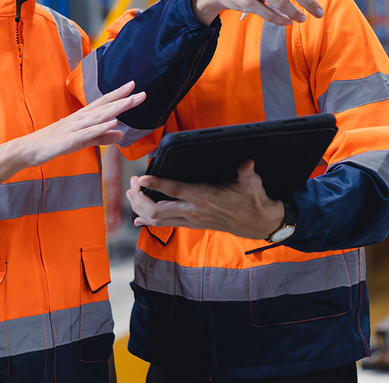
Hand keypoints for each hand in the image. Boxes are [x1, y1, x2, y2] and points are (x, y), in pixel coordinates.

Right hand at [20, 81, 143, 167]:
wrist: (27, 150)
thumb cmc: (52, 143)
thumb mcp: (81, 140)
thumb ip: (101, 137)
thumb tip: (120, 134)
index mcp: (82, 118)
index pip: (103, 103)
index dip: (118, 94)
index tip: (133, 86)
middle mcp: (79, 119)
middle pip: (104, 106)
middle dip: (122, 98)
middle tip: (139, 91)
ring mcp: (73, 128)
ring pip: (98, 116)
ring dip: (115, 108)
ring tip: (129, 101)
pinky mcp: (69, 140)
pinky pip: (87, 133)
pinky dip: (101, 127)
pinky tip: (113, 122)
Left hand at [126, 160, 284, 238]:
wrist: (257, 223)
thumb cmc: (252, 200)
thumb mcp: (252, 184)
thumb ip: (246, 172)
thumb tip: (247, 162)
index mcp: (205, 197)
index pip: (175, 191)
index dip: (156, 185)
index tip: (141, 178)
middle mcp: (193, 211)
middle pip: (157, 210)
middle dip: (140, 198)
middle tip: (132, 182)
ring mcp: (190, 220)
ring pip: (156, 220)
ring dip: (140, 208)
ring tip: (130, 194)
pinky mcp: (191, 224)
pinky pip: (164, 225)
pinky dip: (148, 221)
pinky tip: (137, 219)